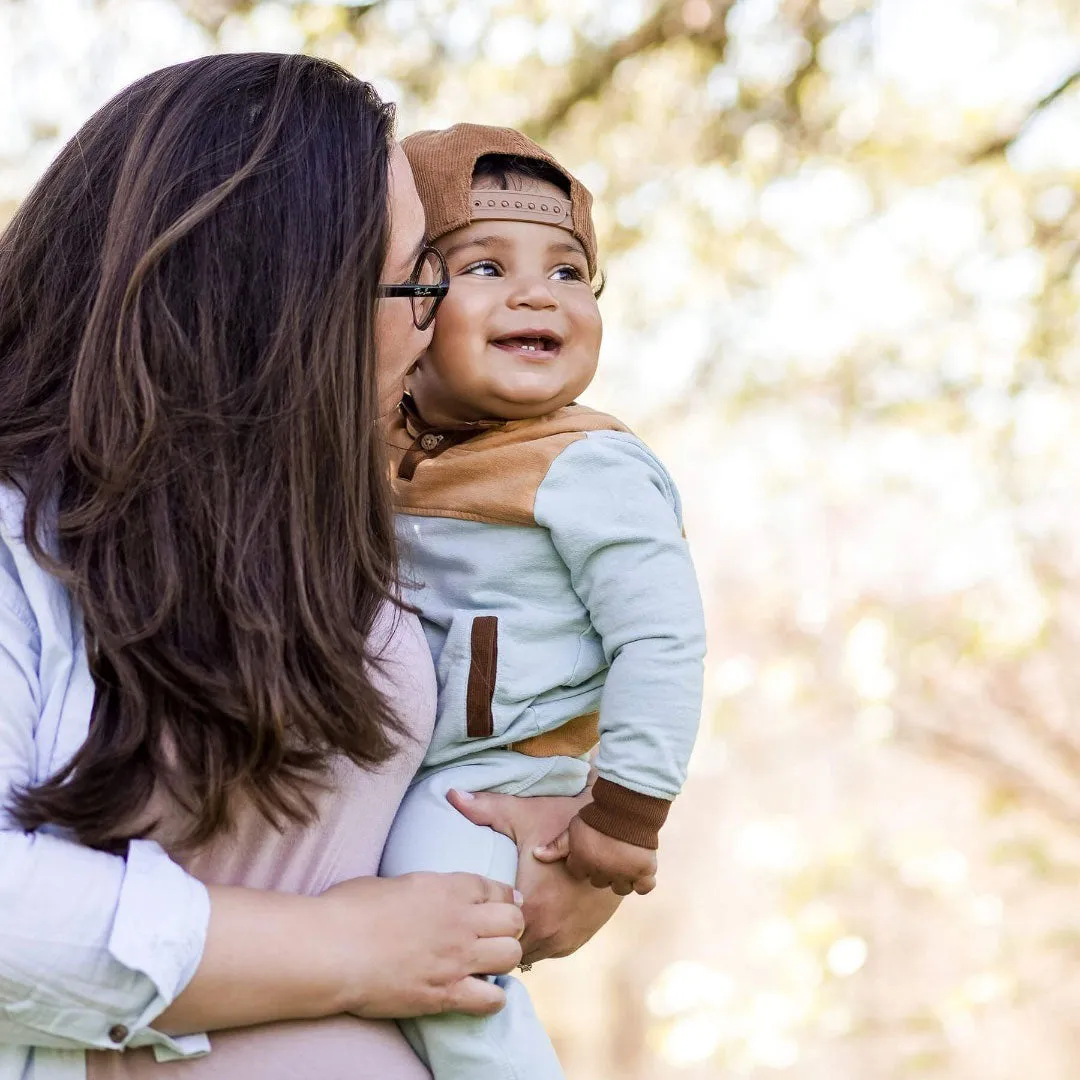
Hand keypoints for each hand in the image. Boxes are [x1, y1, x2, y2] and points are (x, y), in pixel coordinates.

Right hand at [318, 872, 523, 1018]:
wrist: (331, 949)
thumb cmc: (349, 909)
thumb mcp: (395, 883)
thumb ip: (424, 889)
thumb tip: (425, 897)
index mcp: (448, 887)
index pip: (498, 889)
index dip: (502, 899)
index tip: (500, 907)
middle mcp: (461, 920)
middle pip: (514, 921)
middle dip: (508, 928)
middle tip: (492, 936)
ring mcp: (456, 958)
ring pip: (511, 956)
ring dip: (503, 960)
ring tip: (486, 965)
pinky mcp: (445, 993)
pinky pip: (492, 999)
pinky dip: (491, 999)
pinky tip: (477, 994)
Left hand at [447, 788, 622, 964]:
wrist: (617, 832)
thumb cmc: (565, 820)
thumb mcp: (522, 814)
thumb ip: (484, 808)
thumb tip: (450, 793)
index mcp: (531, 910)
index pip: (493, 940)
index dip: (479, 931)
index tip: (468, 921)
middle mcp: (551, 932)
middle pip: (511, 952)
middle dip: (497, 940)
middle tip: (480, 925)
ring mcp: (570, 937)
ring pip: (534, 954)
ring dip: (521, 942)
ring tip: (501, 926)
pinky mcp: (584, 935)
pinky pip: (554, 949)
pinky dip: (541, 940)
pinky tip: (530, 922)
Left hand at [538, 814, 657, 895]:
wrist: (626, 806)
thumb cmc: (596, 815)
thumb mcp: (572, 829)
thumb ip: (556, 846)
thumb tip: (536, 855)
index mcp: (583, 863)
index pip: (578, 872)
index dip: (583, 862)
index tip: (590, 850)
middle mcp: (603, 872)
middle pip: (599, 881)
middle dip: (601, 870)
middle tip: (607, 853)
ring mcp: (624, 873)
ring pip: (621, 888)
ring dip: (621, 878)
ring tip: (623, 862)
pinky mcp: (644, 870)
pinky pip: (644, 887)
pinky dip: (643, 882)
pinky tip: (639, 872)